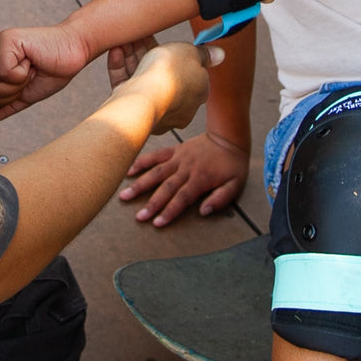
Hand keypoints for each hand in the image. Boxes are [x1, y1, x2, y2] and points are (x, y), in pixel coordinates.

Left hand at [0, 24, 89, 126]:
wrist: (74, 51)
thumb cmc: (50, 71)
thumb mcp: (20, 97)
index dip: (2, 103)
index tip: (21, 85)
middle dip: (9, 95)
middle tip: (26, 77)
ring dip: (16, 85)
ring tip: (28, 69)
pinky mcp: (5, 39)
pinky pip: (3, 72)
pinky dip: (22, 74)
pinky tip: (31, 61)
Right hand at [111, 41, 223, 136]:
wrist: (143, 98)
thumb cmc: (171, 76)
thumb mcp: (192, 53)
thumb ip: (204, 53)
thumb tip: (220, 54)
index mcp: (195, 95)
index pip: (189, 70)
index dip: (178, 52)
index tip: (169, 39)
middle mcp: (175, 104)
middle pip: (162, 71)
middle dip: (149, 49)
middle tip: (141, 34)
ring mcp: (152, 107)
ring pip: (141, 76)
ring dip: (133, 54)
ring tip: (126, 37)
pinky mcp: (131, 108)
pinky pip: (126, 83)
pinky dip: (121, 66)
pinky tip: (117, 50)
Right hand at [119, 131, 248, 226]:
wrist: (228, 137)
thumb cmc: (232, 164)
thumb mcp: (235, 184)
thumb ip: (221, 199)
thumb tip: (203, 212)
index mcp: (200, 179)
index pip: (182, 198)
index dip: (169, 211)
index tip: (157, 223)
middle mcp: (186, 169)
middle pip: (166, 188)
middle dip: (151, 204)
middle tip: (138, 217)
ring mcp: (178, 158)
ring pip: (156, 172)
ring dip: (140, 184)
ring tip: (125, 195)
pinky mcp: (174, 150)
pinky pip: (156, 156)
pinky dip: (143, 162)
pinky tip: (129, 171)